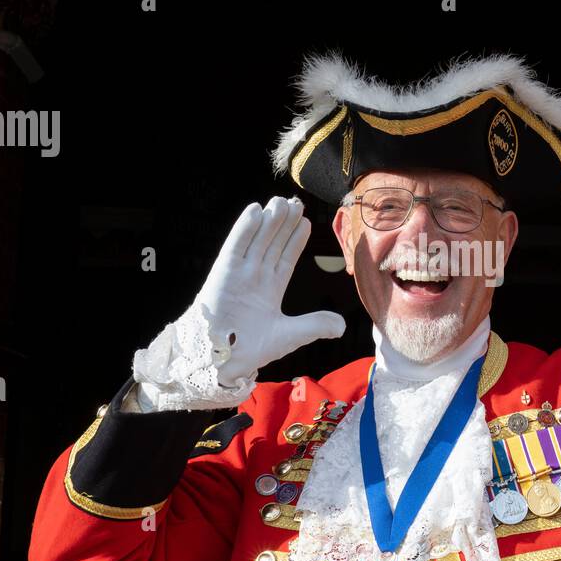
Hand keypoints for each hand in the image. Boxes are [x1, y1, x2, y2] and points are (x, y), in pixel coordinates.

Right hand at [197, 196, 346, 384]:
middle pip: (272, 244)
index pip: (285, 258)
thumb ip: (314, 326)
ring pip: (257, 240)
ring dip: (269, 221)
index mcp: (269, 290)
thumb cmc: (248, 350)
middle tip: (296, 203)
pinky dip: (245, 228)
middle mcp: (254, 278)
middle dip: (284, 224)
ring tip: (282, 201)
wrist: (219, 359)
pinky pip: (235, 246)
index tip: (305, 222)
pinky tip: (256, 211)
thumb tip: (341, 326)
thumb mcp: (289, 335)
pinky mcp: (223, 273)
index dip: (295, 240)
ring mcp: (239, 273)